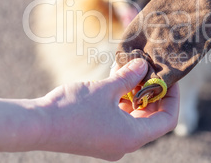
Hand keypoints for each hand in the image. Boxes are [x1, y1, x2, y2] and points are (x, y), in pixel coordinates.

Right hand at [38, 58, 179, 159]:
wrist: (37, 125)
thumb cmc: (73, 108)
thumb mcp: (106, 88)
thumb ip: (129, 76)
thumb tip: (144, 65)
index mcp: (133, 136)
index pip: (168, 120)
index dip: (172, 98)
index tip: (169, 79)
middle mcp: (125, 144)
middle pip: (152, 119)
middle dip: (153, 95)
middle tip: (150, 72)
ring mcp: (111, 143)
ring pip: (135, 119)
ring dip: (137, 96)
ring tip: (133, 73)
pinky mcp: (99, 138)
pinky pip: (120, 121)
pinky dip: (123, 103)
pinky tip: (117, 83)